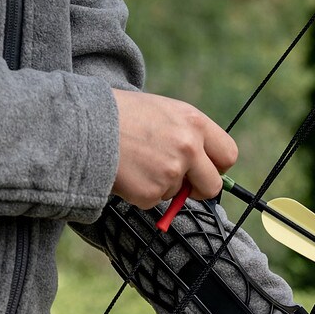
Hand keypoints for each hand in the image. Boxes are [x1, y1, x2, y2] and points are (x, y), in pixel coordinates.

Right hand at [111, 88, 237, 209]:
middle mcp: (189, 148)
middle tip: (183, 186)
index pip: (228, 154)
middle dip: (199, 190)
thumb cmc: (122, 114)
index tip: (207, 170)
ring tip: (137, 162)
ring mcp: (172, 172)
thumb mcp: (164, 112)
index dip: (217, 167)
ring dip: (161, 185)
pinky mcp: (152, 192)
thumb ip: (187, 135)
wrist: (86, 125)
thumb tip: (202, 164)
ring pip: (178, 194)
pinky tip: (127, 172)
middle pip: (212, 185)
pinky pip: (154, 201)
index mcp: (195, 122)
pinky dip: (141, 192)